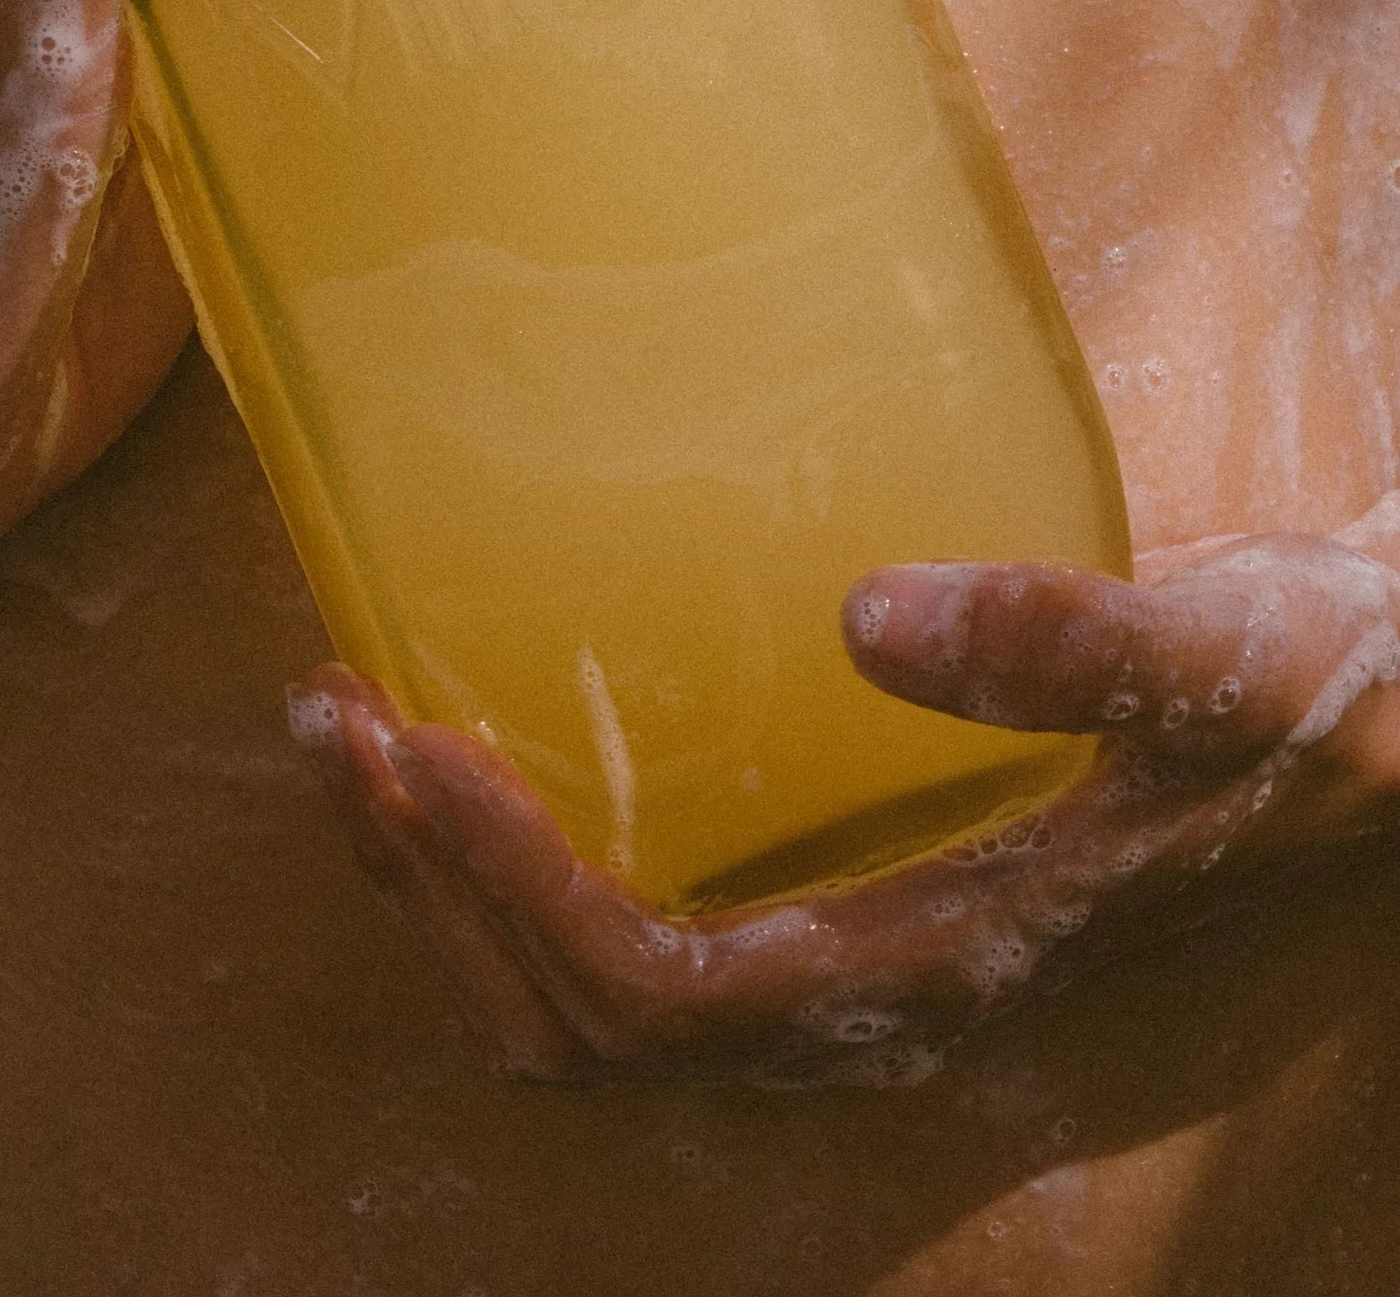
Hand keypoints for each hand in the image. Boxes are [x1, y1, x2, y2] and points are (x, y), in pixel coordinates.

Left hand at [289, 535, 1399, 1084]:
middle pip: (584, 1015)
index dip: (523, 895)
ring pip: (590, 988)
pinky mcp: (848, 869)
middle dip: (436, 888)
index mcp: (942, 959)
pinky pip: (637, 905)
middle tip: (337, 725)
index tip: (423, 754)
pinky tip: (487, 733)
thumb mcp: (1230, 667)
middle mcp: (872, 980)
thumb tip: (872, 617)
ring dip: (454, 879)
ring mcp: (849, 936)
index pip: (672, 990)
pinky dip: (522, 846)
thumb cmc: (1323, 697)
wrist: (1373, 719)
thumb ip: (1077, 651)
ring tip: (363, 738)